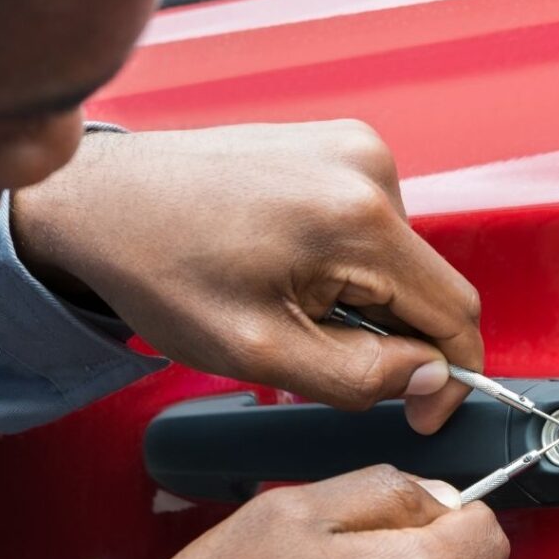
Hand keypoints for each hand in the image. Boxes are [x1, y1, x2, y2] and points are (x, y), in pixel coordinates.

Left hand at [13, 121, 482, 433]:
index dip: (451, 375)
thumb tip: (431, 377)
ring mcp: (352, 147)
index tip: (423, 413)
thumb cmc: (163, 270)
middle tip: (318, 355)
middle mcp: (369, 166)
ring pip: (399, 261)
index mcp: (359, 218)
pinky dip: (348, 265)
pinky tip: (289, 269)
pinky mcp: (335, 145)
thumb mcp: (259, 352)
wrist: (103, 200)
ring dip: (365, 301)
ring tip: (289, 303)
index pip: (455, 310)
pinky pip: (372, 227)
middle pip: (426, 285)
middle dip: (393, 337)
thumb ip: (359, 377)